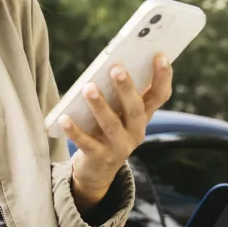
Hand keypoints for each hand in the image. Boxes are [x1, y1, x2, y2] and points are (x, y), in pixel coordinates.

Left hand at [58, 55, 172, 211]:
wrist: (98, 170)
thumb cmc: (108, 129)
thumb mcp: (120, 113)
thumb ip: (121, 93)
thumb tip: (113, 62)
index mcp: (143, 117)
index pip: (160, 96)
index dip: (163, 77)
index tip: (159, 55)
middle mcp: (135, 132)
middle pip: (135, 109)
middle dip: (127, 89)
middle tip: (116, 68)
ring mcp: (118, 147)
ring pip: (111, 125)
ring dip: (100, 105)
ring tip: (89, 87)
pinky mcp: (98, 157)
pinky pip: (86, 143)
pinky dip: (75, 130)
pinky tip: (64, 118)